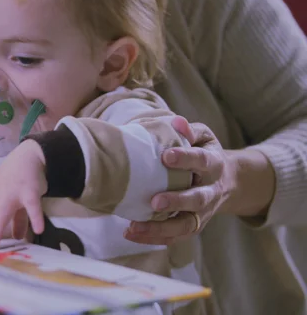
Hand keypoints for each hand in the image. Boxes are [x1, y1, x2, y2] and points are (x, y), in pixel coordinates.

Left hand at [0, 140, 46, 246]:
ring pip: (4, 212)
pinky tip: (39, 229)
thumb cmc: (18, 176)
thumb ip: (16, 218)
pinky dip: (36, 217)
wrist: (29, 154)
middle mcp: (1, 197)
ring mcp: (14, 194)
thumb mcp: (13, 197)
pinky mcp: (30, 192)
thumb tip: (17, 236)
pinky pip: (33, 206)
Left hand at [124, 116, 235, 244]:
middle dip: (177, 201)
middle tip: (155, 202)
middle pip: (197, 200)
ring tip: (134, 226)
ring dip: (160, 228)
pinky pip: (175, 237)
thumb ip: (189, 131)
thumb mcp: (203, 137)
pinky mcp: (193, 226)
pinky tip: (132, 233)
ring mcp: (203, 212)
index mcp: (214, 164)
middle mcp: (211, 191)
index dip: (186, 159)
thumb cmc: (204, 152)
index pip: (202, 161)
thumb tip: (177, 122)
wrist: (227, 180)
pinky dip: (154, 237)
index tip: (166, 156)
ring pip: (185, 225)